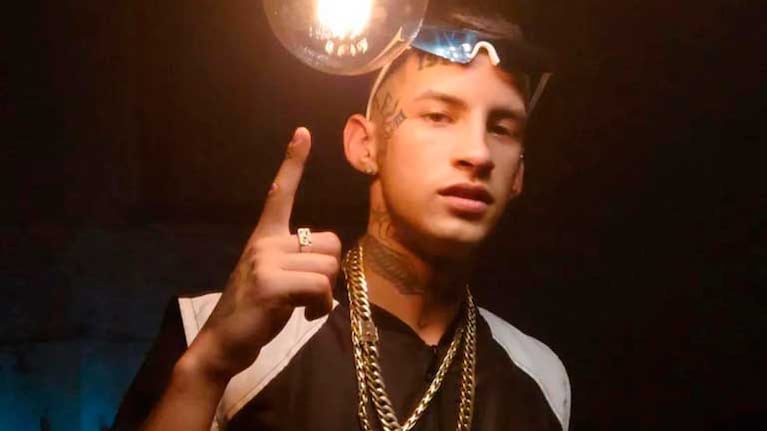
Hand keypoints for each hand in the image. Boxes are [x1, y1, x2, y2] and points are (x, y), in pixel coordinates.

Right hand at [182, 127, 340, 379]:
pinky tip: (304, 316)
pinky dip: (321, 307)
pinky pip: (320, 287)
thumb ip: (295, 260)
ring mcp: (266, 261)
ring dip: (325, 295)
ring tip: (304, 307)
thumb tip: (328, 260)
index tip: (302, 132)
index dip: (293, 162)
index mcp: (264, 237)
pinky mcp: (270, 283)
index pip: (279, 193)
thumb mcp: (274, 278)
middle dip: (329, 273)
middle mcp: (265, 242)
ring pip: (328, 268)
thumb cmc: (255, 312)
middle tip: (310, 294)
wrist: (223, 343)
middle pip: (330, 243)